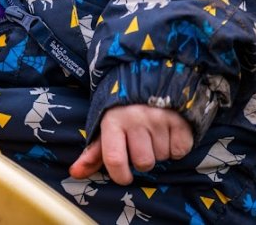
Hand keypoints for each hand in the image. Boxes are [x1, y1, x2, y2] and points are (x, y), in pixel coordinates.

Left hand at [69, 104, 193, 184]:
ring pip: (162, 156)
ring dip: (159, 150)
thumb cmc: (122, 109)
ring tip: (154, 133)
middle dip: (142, 159)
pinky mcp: (180, 119)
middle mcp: (135, 119)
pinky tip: (168, 132)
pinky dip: (176, 146)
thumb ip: (93, 152)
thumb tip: (75, 173)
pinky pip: (180, 150)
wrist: (147, 78)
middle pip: (143, 163)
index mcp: (112, 121)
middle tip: (140, 142)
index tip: (124, 176)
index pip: (114, 159)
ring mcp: (159, 118)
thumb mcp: (105, 126)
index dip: (120, 175)